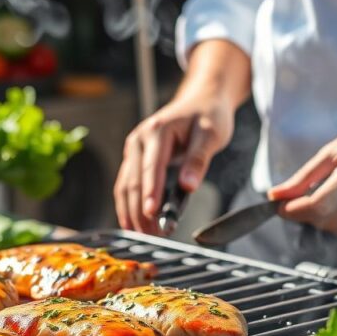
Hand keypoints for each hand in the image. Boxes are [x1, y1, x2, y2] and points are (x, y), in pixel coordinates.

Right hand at [114, 94, 234, 231]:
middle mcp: (139, 140)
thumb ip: (199, 160)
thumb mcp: (211, 135)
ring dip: (131, 211)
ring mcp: (133, 149)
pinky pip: (126, 184)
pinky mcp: (134, 158)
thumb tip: (188, 186)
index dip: (150, 193)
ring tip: (142, 234)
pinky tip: (133, 222)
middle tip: (150, 235)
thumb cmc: (208, 116)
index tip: (151, 214)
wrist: (201, 100)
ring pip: (125, 185)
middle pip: (133, 181)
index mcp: (157, 131)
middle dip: (139, 210)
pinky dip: (129, 204)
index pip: (151, 167)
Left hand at [268, 128, 336, 235]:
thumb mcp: (334, 152)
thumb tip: (275, 195)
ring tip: (321, 198)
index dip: (292, 210)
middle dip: (304, 215)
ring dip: (321, 219)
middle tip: (295, 203)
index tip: (279, 207)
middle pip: (325, 220)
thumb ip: (303, 177)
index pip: (316, 205)